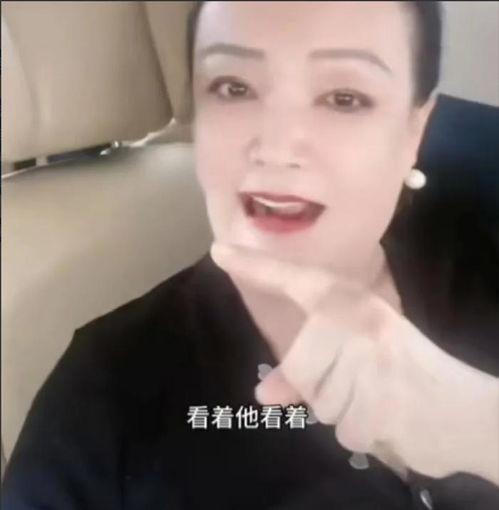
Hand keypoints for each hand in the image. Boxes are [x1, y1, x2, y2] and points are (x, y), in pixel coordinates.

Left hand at [211, 242, 498, 483]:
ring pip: (320, 402)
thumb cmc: (404, 369)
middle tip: (363, 382)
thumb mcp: (357, 359)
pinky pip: (343, 430)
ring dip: (344, 410)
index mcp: (354, 303)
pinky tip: (387, 418)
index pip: (296, 280)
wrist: (462, 407)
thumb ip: (306, 373)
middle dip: (324, 388)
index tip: (220, 251)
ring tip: (377, 398)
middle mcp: (359, 324)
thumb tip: (262, 397)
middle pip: (301, 370)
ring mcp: (372, 364)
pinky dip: (361, 432)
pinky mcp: (383, 404)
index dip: (257, 267)